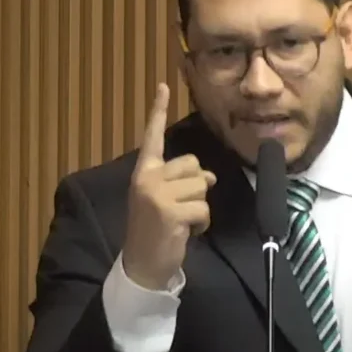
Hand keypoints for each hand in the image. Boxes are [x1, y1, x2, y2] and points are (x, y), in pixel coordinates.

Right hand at [122, 83, 216, 290]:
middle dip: (196, 188)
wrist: (142, 266)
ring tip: (182, 223)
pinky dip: (202, 224)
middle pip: (194, 166)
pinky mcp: (169, 211)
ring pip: (202, 187)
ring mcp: (157, 194)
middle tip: (180, 210)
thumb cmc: (155, 232)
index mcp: (143, 173)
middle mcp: (147, 178)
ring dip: (200, 209)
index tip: (163, 85)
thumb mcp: (164, 201)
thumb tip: (209, 176)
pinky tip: (185, 233)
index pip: (152, 137)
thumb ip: (182, 182)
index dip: (158, 111)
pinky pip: (203, 208)